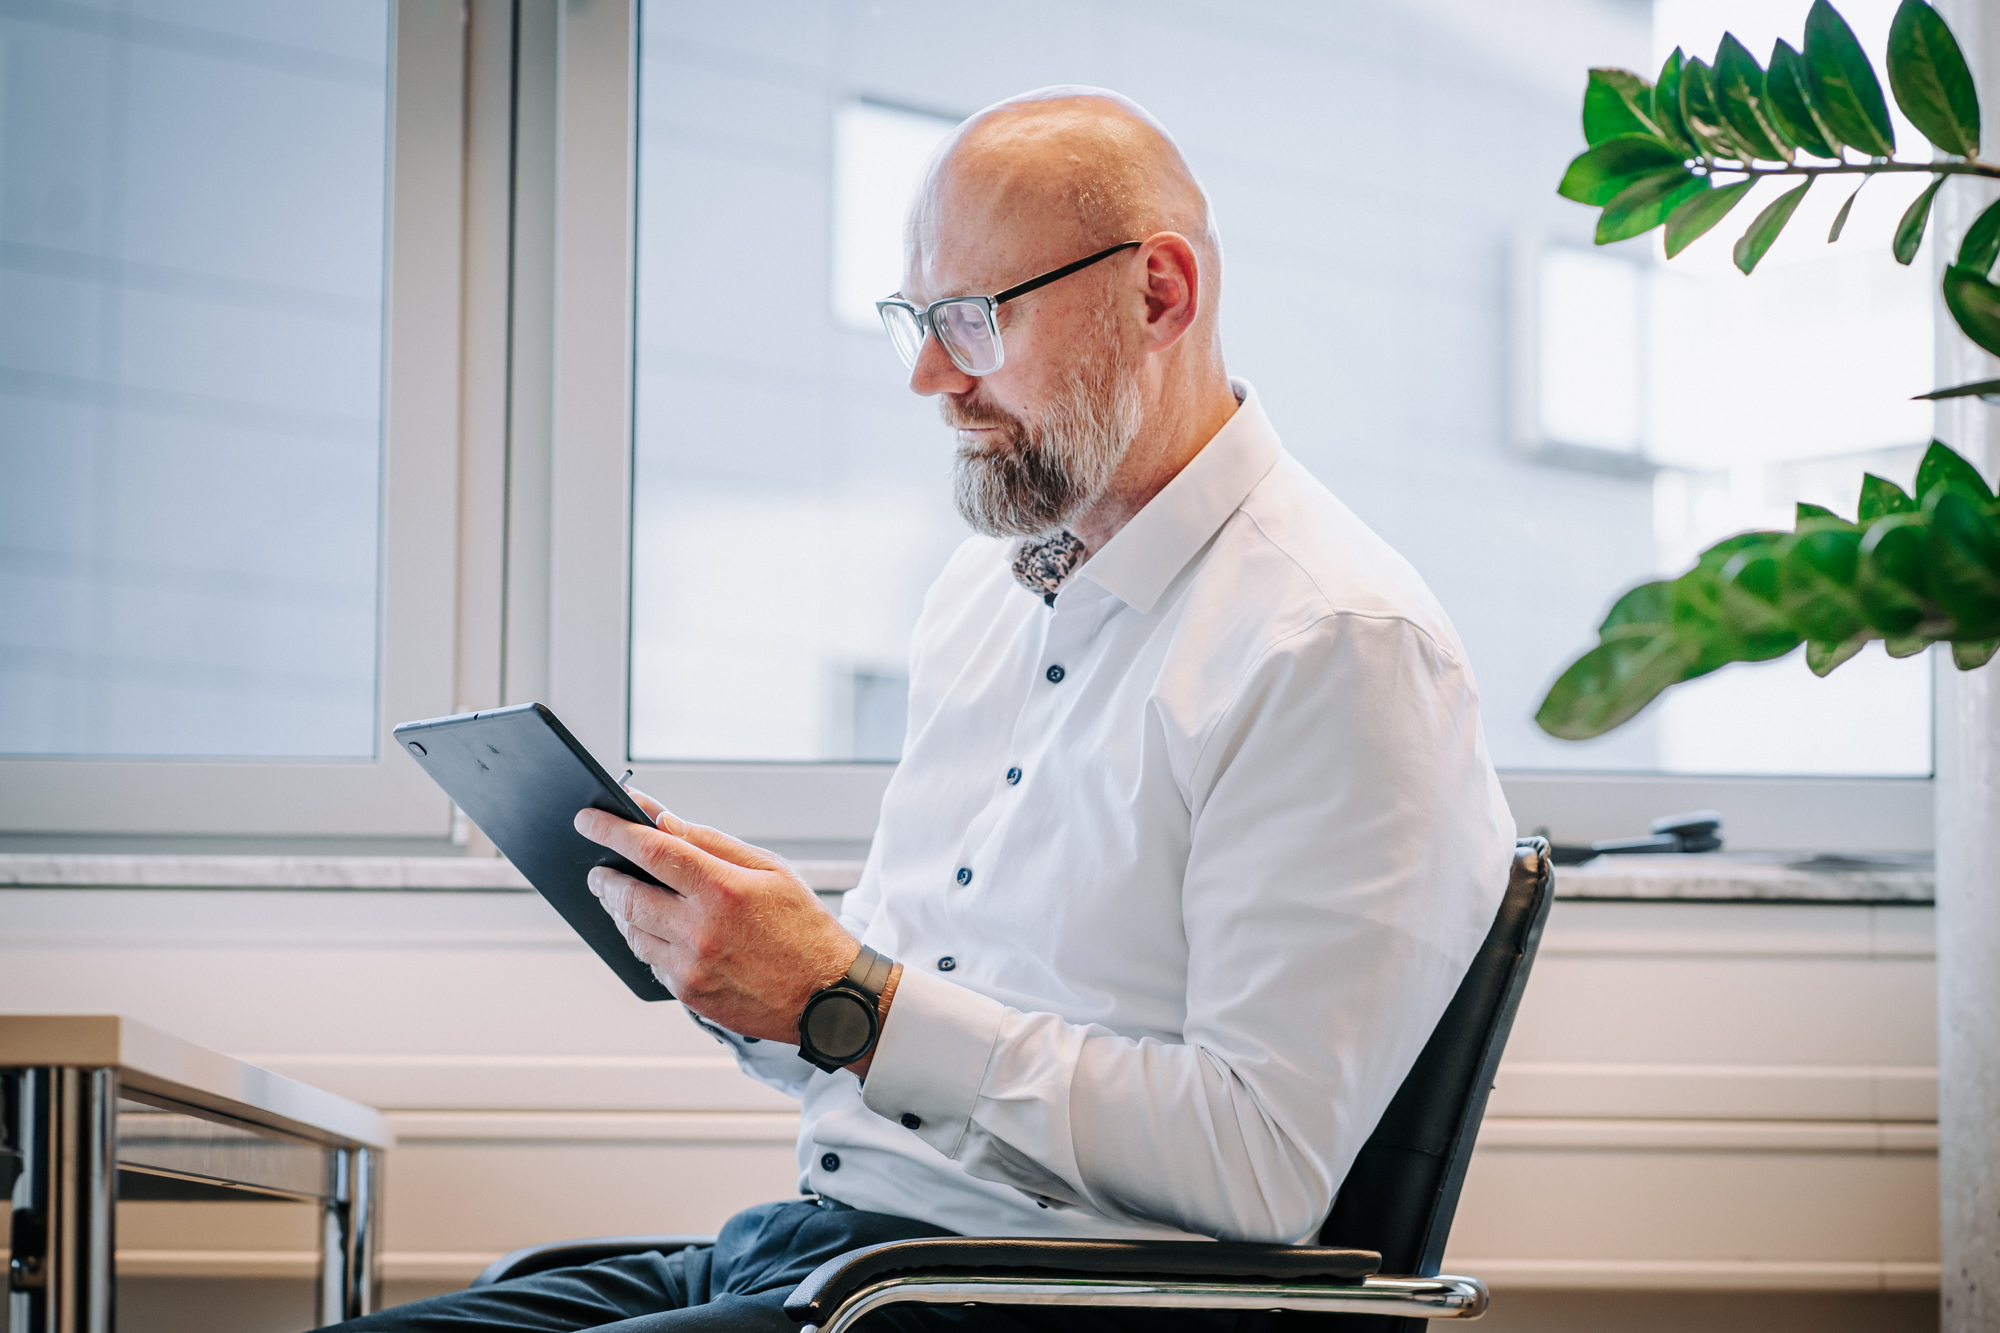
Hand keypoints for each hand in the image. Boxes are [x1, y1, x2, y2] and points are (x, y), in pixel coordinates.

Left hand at [573, 790, 861, 1043]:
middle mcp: (700, 928)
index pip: (650, 849)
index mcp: (722, 888)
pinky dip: (645, 941)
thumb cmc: (803, 926)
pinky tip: (653, 930)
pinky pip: (649, 962)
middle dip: (604, 876)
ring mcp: (691, 966)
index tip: (587, 819)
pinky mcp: (689, 994)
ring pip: (631, 931)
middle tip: (596, 868)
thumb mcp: (770, 868)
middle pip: (628, 894)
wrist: (828, 996)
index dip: (611, 830)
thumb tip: (662, 820)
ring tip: (621, 896)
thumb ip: (711, 842)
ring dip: (619, 910)